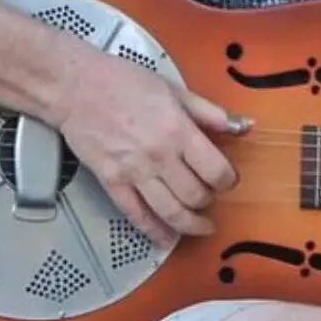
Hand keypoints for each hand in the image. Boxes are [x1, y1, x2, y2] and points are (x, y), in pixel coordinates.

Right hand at [56, 49, 251, 247]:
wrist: (77, 87)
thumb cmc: (122, 82)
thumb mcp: (175, 89)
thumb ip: (211, 112)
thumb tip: (243, 125)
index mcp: (178, 130)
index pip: (215, 170)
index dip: (228, 180)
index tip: (228, 179)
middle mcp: (159, 156)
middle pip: (195, 196)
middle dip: (209, 201)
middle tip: (211, 198)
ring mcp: (135, 172)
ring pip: (171, 212)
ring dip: (190, 225)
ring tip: (201, 226)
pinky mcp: (112, 183)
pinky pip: (137, 216)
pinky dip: (155, 232)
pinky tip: (167, 238)